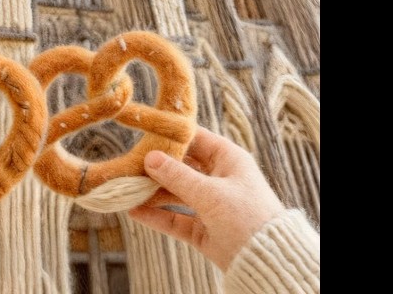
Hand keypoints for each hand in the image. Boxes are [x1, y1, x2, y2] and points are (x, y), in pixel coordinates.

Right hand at [128, 126, 284, 270]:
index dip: (172, 135)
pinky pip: (175, 218)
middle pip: (182, 167)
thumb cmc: (246, 216)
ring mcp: (210, 205)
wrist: (266, 261)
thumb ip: (178, 176)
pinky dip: (156, 215)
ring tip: (125, 188)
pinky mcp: (203, 229)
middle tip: (128, 163)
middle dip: (156, 167)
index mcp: (229, 160)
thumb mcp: (211, 193)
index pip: (196, 139)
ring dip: (152, 192)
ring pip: (176, 193)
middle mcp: (218, 179)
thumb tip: (150, 157)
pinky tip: (134, 211)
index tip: (145, 131)